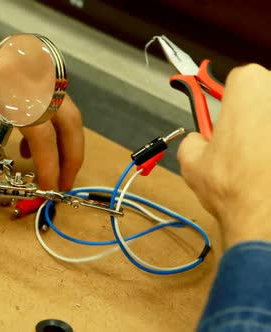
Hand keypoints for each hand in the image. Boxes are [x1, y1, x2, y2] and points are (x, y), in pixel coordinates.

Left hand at [0, 0, 83, 190]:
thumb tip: (1, 173)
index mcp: (14, 86)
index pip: (43, 134)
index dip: (49, 166)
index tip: (48, 188)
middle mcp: (28, 70)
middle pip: (68, 117)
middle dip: (70, 153)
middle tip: (63, 181)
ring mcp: (25, 64)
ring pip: (61, 105)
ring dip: (59, 137)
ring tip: (45, 166)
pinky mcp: (18, 63)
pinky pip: (44, 95)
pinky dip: (44, 120)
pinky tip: (25, 141)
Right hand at [177, 64, 270, 248]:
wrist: (266, 219)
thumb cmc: (235, 188)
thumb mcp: (190, 160)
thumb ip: (193, 139)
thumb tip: (199, 142)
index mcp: (250, 87)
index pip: (240, 79)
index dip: (229, 100)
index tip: (225, 112)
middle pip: (265, 97)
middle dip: (254, 116)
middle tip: (240, 143)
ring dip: (266, 136)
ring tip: (257, 163)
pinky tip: (266, 170)